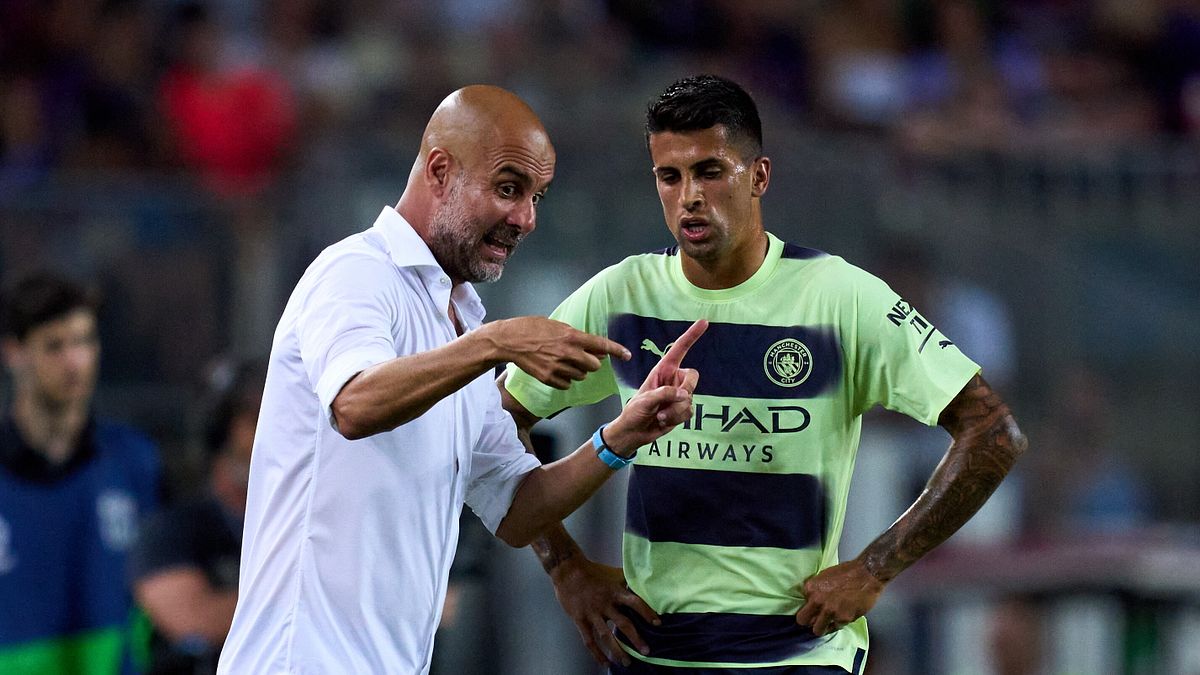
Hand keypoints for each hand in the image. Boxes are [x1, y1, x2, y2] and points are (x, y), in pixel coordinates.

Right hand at [484, 317, 629, 388]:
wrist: (509, 340)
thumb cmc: (531, 328)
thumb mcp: (557, 326)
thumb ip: (576, 337)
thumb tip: (594, 347)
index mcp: (571, 336)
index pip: (601, 344)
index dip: (617, 350)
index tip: (628, 355)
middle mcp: (567, 352)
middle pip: (594, 365)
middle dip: (592, 362)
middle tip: (583, 357)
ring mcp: (558, 367)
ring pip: (581, 376)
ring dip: (578, 370)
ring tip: (564, 361)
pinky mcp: (549, 378)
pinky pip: (567, 384)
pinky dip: (565, 379)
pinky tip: (556, 369)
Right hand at [549, 558, 658, 666]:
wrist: (568, 570)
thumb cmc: (592, 571)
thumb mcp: (612, 573)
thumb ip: (626, 580)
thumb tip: (643, 581)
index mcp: (615, 592)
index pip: (635, 603)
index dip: (647, 612)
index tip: (657, 623)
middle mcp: (605, 604)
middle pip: (623, 624)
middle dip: (636, 639)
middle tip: (646, 651)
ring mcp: (592, 613)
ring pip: (606, 636)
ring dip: (617, 651)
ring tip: (626, 662)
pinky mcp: (580, 620)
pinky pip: (589, 640)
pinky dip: (597, 654)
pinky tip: (605, 663)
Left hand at [605, 320, 706, 452]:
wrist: (635, 432)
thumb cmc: (635, 411)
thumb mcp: (645, 400)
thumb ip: (665, 394)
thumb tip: (684, 395)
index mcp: (663, 370)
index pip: (680, 349)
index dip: (691, 335)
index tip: (704, 322)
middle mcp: (673, 379)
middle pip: (693, 377)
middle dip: (685, 389)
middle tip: (673, 399)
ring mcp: (679, 395)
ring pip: (690, 398)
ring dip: (674, 411)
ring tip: (659, 415)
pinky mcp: (682, 409)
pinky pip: (689, 411)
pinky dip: (677, 418)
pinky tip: (664, 420)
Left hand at [794, 559, 884, 635]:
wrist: (866, 574)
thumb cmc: (847, 572)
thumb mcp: (824, 576)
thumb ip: (815, 591)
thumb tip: (811, 602)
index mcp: (810, 588)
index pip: (801, 606)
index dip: (808, 610)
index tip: (812, 612)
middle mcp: (817, 601)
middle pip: (803, 621)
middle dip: (809, 622)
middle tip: (816, 621)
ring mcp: (830, 611)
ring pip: (817, 630)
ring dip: (822, 628)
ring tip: (829, 623)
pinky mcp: (843, 619)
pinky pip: (835, 627)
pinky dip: (839, 624)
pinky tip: (843, 616)